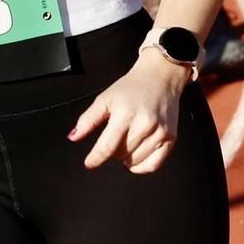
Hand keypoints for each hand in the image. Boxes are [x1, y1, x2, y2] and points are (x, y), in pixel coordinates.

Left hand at [69, 52, 187, 172]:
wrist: (161, 76)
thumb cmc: (132, 87)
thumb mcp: (105, 98)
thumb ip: (87, 120)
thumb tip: (73, 137)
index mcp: (125, 114)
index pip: (106, 147)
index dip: (95, 158)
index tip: (89, 163)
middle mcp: (144, 124)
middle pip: (119, 155)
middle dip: (112, 150)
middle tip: (115, 136)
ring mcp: (159, 132)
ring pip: (134, 162)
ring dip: (126, 157)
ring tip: (127, 141)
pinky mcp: (170, 138)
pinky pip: (153, 165)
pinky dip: (141, 166)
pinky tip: (137, 155)